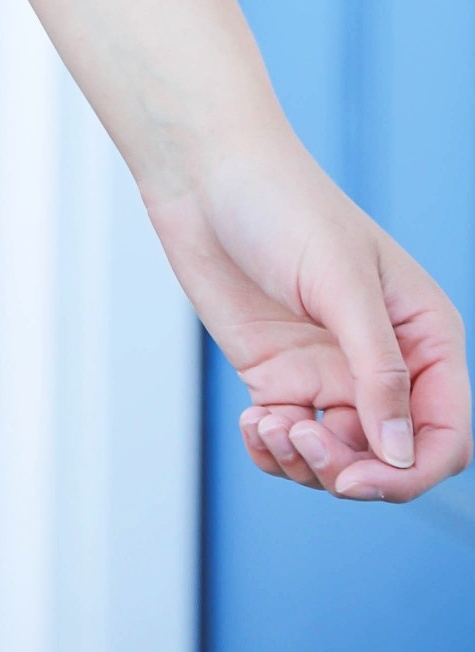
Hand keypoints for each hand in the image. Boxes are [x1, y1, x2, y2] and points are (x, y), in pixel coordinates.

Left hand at [146, 129, 470, 502]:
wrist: (206, 174)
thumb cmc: (283, 204)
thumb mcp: (341, 282)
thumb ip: (378, 369)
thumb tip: (401, 454)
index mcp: (424, 336)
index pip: (444, 435)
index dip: (410, 471)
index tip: (358, 478)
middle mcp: (384, 363)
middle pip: (392, 461)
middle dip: (351, 472)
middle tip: (301, 440)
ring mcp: (330, 373)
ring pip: (341, 462)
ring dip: (307, 466)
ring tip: (269, 424)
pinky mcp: (280, 377)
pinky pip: (291, 444)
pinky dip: (274, 452)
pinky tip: (253, 422)